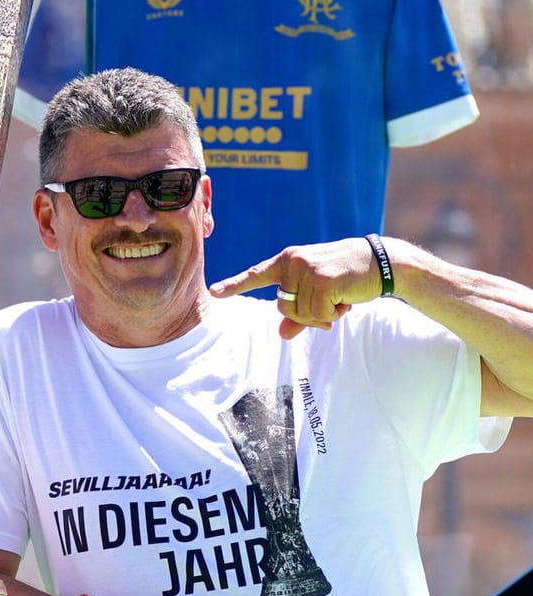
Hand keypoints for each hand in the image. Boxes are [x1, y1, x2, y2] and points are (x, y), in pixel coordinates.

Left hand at [210, 237, 383, 339]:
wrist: (382, 262)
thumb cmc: (347, 277)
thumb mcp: (319, 293)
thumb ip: (299, 314)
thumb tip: (282, 334)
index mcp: (288, 260)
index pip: (256, 274)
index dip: (235, 285)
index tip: (214, 292)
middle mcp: (293, 262)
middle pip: (283, 307)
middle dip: (306, 315)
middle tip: (329, 305)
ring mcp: (307, 270)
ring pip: (300, 313)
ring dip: (323, 315)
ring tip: (339, 298)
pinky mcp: (322, 280)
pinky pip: (317, 314)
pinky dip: (333, 314)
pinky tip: (346, 299)